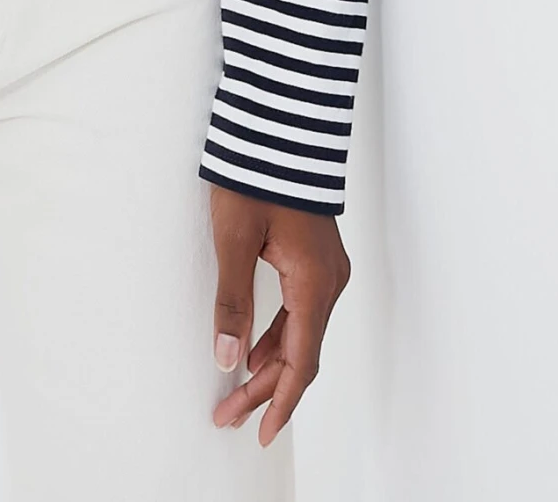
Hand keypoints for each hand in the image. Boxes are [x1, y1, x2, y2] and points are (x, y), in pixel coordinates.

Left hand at [209, 185, 350, 444]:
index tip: (260, 433)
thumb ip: (231, 301)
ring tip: (236, 393)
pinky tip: (256, 350)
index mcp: (313, 282)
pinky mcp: (317, 258)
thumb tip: (228, 357)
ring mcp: (326, 270)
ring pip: (302, 333)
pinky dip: (280, 336)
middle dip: (266, 389)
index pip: (301, 361)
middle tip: (228, 415)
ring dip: (271, 364)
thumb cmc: (255, 175)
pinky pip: (302, 311)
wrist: (279, 125)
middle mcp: (329, 281)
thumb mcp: (233, 239)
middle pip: (301, 353)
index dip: (280, 402)